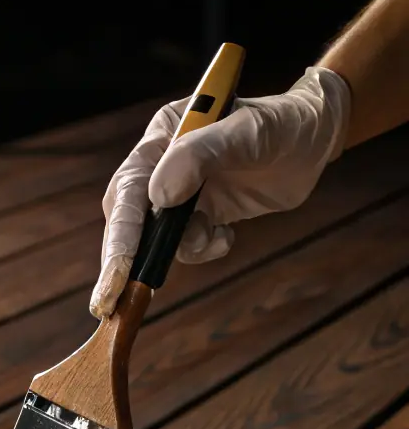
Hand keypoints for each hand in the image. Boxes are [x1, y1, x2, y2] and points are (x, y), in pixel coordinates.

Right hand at [89, 66, 350, 317]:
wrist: (314, 140)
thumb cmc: (283, 126)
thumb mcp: (248, 134)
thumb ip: (200, 156)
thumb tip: (158, 196)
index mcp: (164, 136)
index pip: (128, 189)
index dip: (119, 234)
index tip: (116, 274)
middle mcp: (163, 164)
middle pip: (128, 219)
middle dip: (126, 260)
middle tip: (113, 302)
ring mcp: (180, 191)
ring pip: (157, 238)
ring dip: (183, 249)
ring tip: (218, 237)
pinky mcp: (198, 213)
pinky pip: (184, 245)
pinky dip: (204, 249)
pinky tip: (228, 235)